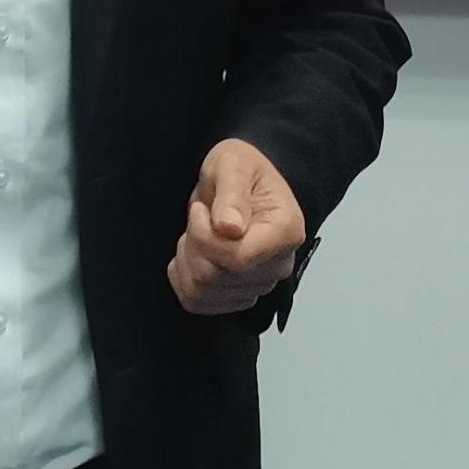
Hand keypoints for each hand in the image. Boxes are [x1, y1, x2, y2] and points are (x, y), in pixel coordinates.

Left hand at [166, 140, 304, 316]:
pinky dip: (183, 278)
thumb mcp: (233, 165)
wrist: (241, 184)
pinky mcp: (236, 297)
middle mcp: (278, 265)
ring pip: (202, 292)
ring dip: (187, 259)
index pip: (239, 258)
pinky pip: (196, 303)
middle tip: (199, 215)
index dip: (206, 237)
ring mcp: (258, 285)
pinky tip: (191, 253)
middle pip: (216, 277)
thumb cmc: (242, 171)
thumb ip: (232, 192)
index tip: (201, 209)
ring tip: (198, 232)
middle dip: (194, 243)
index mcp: (286, 231)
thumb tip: (230, 227)